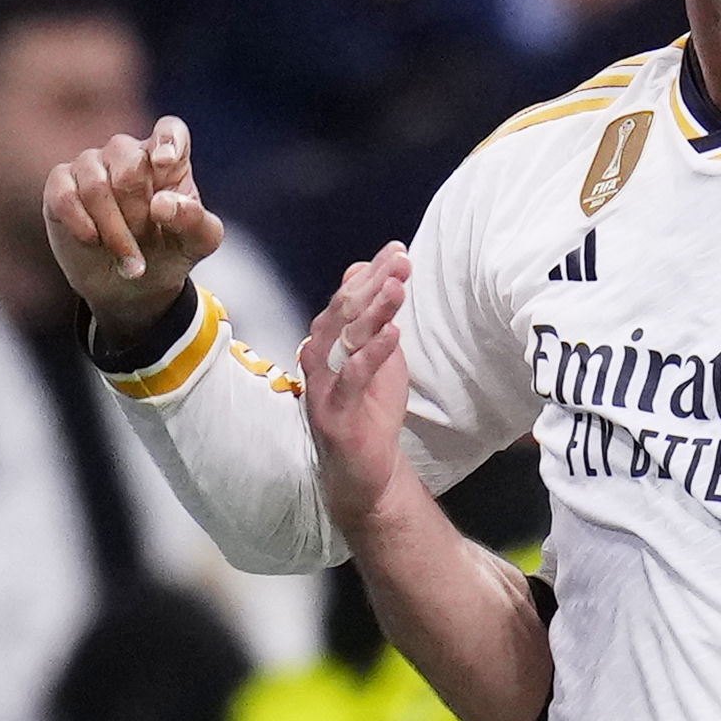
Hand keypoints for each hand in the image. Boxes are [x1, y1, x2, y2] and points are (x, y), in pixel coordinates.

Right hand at [42, 115, 225, 339]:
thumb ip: (194, 221)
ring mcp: (91, 166)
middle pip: (130, 163)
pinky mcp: (60, 185)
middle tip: (146, 241)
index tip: (166, 164)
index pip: (169, 130)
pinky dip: (81, 223)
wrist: (131, 285)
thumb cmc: (170, 252)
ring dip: (113, 228)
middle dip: (139, 212)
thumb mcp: (198, 243)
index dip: (167, 140)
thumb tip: (163, 203)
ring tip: (129, 259)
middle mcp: (127, 154)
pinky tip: (94, 242)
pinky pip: (64, 195)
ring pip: (95, 183)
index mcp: (169, 160)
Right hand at [298, 245, 417, 534]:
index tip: (398, 249)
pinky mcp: (334, 413)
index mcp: (328, 342)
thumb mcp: (378, 357)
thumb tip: (368, 271)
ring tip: (398, 287)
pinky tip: (393, 333)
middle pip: (341, 312)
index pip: (347, 299)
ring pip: (342, 340)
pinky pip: (352, 377)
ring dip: (371, 310)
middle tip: (401, 260)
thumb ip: (374, 318)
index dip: (372, 273)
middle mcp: (319, 358)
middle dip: (373, 283)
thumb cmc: (371, 410)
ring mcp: (323, 385)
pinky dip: (372, 354)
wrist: (365, 471)